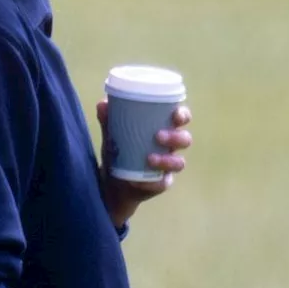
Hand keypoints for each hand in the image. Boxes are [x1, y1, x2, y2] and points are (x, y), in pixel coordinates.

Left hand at [96, 98, 192, 227]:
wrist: (111, 181)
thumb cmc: (118, 150)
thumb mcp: (111, 134)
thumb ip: (108, 119)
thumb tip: (103, 104)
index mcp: (163, 128)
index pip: (181, 118)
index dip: (182, 115)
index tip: (175, 114)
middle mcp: (170, 147)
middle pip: (185, 139)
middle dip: (175, 137)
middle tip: (158, 136)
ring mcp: (168, 166)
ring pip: (179, 163)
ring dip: (166, 160)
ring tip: (148, 158)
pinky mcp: (161, 183)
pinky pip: (163, 183)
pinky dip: (152, 183)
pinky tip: (138, 182)